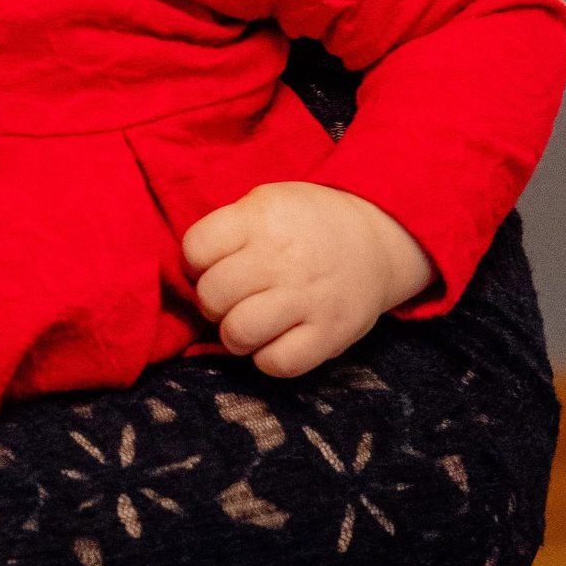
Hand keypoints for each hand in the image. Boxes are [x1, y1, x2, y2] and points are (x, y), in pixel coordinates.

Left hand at [182, 181, 437, 377]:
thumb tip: (188, 273)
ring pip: (238, 333)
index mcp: (263, 217)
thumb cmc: (305, 224)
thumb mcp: (266, 202)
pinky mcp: (330, 334)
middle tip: (233, 298)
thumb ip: (228, 230)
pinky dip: (267, 358)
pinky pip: (276, 363)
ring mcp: (309, 298)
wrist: (377, 237)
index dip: (196, 262)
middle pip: (212, 295)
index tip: (214, 264)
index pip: (196, 248)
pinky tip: (275, 340)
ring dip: (234, 335)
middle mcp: (284, 257)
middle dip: (213, 302)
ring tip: (249, 323)